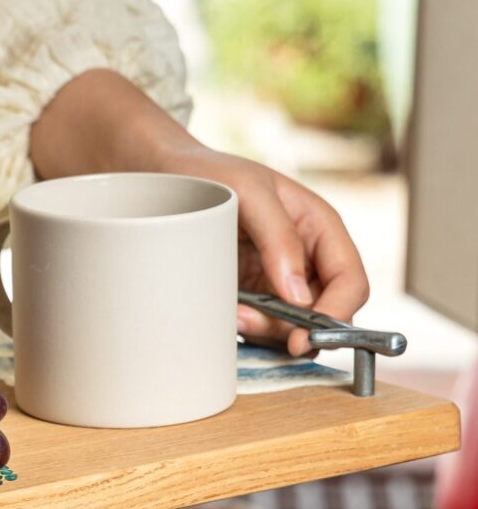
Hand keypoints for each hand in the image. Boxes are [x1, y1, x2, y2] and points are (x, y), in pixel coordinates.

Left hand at [30, 72, 369, 355]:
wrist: (158, 178)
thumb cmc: (206, 174)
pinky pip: (259, 327)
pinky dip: (244, 328)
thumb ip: (279, 237)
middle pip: (324, 315)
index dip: (336, 314)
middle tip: (248, 321)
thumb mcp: (247, 192)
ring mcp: (275, 280)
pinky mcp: (247, 295)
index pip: (351, 283)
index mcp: (319, 228)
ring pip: (291, 328)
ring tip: (230, 310)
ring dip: (264, 331)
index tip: (304, 335)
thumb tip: (300, 296)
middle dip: (293, 328)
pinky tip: (221, 310)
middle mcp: (304, 258)